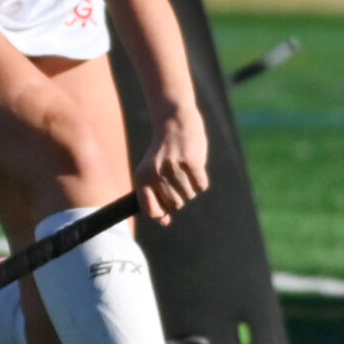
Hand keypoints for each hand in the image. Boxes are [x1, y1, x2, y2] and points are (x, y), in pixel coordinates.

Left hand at [134, 99, 209, 223]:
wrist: (174, 121)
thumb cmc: (164, 152)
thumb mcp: (152, 172)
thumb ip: (156, 197)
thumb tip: (164, 222)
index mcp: (142, 178)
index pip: (150, 211)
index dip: (161, 214)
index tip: (167, 210)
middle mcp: (156, 175)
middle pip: (175, 205)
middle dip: (180, 197)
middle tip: (177, 179)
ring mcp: (174, 169)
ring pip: (189, 197)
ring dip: (191, 187)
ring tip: (185, 170)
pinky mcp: (191, 163)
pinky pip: (201, 186)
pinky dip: (201, 181)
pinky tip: (194, 166)